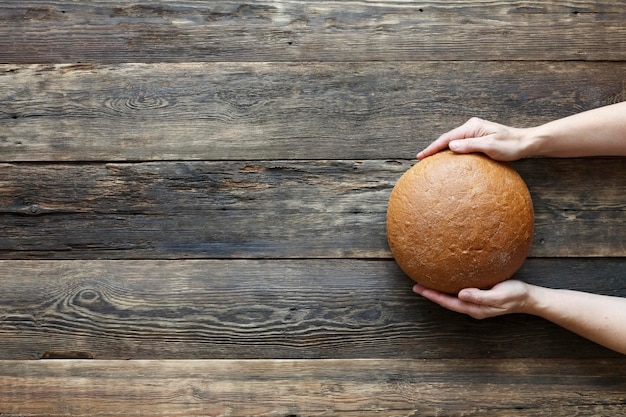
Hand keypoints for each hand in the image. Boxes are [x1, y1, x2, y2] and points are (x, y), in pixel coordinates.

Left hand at [412, 280, 531, 318]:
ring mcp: (476, 304)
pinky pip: (459, 295)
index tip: (419, 289)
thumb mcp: (499, 295)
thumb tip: (461, 295)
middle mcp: (472, 308)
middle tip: (416, 285)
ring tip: (426, 284)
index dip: (433, 296)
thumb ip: (480, 296)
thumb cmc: (515, 295)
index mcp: (475, 308)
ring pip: (452, 299)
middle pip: (447, 302)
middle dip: (431, 294)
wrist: (529, 298)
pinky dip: (449, 289)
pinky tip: (446, 282)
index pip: (448, 302)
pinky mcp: (480, 298)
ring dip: (438, 292)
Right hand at [417, 117, 528, 160]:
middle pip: (447, 138)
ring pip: (452, 141)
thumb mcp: (490, 146)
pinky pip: (459, 144)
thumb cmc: (510, 145)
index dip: (433, 147)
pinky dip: (450, 150)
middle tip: (421, 159)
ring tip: (429, 158)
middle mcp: (470, 127)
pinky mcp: (477, 139)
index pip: (447, 138)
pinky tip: (446, 157)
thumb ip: (470, 145)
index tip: (421, 156)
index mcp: (471, 127)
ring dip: (440, 149)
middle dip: (433, 148)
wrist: (525, 143)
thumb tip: (451, 146)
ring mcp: (473, 133)